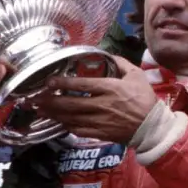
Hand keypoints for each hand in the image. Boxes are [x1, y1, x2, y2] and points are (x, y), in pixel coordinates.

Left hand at [33, 56, 157, 142]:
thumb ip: (120, 63)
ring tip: (39, 110)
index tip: (49, 81)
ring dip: (54, 114)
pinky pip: (79, 131)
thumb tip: (107, 54)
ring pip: (71, 118)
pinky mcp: (100, 134)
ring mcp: (100, 121)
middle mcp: (102, 105)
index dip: (63, 83)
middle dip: (51, 101)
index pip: (81, 85)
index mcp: (110, 89)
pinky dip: (66, 126)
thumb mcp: (136, 75)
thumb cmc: (145, 99)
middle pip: (71, 104)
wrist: (152, 127)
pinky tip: (57, 122)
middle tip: (35, 98)